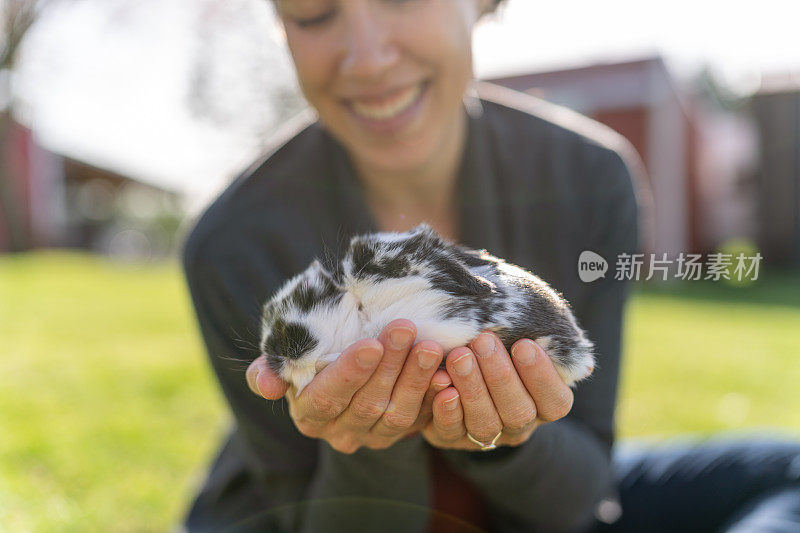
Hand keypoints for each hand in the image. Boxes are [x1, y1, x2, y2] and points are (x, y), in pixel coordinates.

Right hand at [246, 319, 450, 453]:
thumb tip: (268, 385)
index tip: (370, 344)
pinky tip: (444, 371)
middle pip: (367, 404)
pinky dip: (433, 395)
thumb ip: (271, 367)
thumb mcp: (284, 351)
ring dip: (415, 379)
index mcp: (308, 413)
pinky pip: (422, 419)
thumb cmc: (311, 346)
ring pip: (397, 414)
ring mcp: (373, 435)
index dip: (349, 373)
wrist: (345, 351)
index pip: (328, 398)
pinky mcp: (402, 432)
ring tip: (428, 346)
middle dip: (389, 366)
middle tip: (406, 329)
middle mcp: (340, 432)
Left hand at [422, 332, 573, 450]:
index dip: (541, 376)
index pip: (555, 400)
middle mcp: (519, 424)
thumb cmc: (501, 338)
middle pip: (518, 412)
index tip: (524, 344)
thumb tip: (547, 322)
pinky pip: (449, 430)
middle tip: (483, 340)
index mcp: (544, 402)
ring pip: (485, 424)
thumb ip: (535, 329)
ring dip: (472, 388)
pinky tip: (439, 380)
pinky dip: (444, 407)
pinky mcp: (451, 438)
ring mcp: (486, 436)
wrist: (457, 359)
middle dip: (500, 376)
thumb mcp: (522, 330)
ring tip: (459, 356)